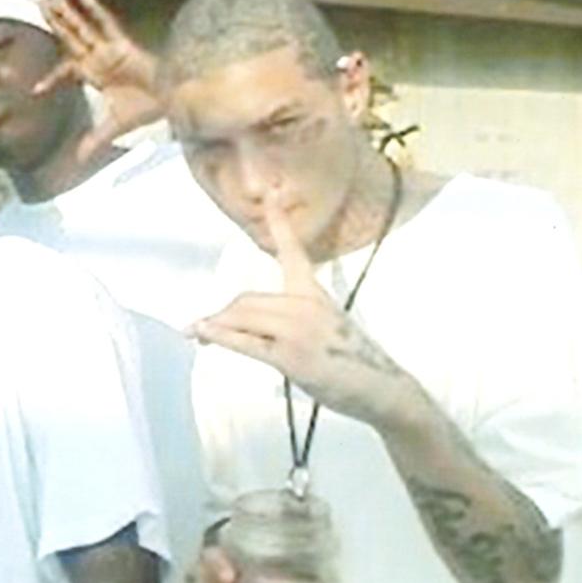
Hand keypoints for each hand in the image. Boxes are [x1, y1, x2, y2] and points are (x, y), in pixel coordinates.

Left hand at [34, 0, 163, 164]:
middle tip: (39, 4)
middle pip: (71, 38)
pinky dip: (95, 9)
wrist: (169, 101)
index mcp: (94, 75)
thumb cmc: (144, 110)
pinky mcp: (122, 44)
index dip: (51, 78)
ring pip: (83, 28)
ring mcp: (109, 49)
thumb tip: (78, 160)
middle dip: (56, 23)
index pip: (66, 71)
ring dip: (68, 13)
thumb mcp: (112, 128)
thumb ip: (93, 140)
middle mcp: (98, 59)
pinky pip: (106, 23)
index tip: (34, 91)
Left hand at [190, 198, 419, 428]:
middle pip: (246, 299)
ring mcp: (297, 328)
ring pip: (241, 316)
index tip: (269, 194)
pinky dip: (217, 335)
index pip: (293, 251)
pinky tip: (201, 333)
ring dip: (217, 326)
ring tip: (201, 336)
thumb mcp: (325, 326)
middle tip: (203, 329)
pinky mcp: (289, 354)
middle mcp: (306, 304)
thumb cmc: (352, 360)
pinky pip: (243, 341)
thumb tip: (243, 322)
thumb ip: (290, 316)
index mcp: (314, 293)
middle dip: (223, 315)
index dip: (280, 222)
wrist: (380, 388)